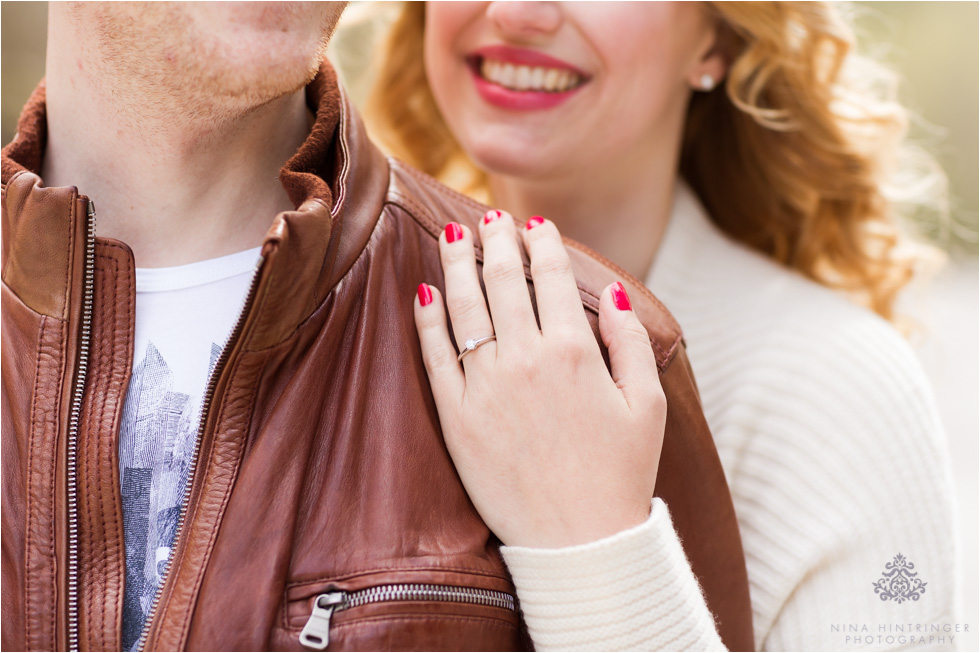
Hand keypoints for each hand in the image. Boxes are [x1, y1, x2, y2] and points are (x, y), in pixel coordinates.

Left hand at [414, 211, 666, 548]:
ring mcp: (486, 387)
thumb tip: (611, 292)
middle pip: (504, 280)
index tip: (534, 222)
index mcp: (575, 351)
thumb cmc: (621, 474)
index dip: (542, 241)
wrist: (580, 543)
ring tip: (452, 235)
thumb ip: (630, 341)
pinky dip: (427, 319)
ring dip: (456, 264)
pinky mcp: (456, 417)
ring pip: (464, 306)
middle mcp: (526, 359)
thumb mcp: (647, 405)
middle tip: (490, 217)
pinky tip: (423, 293)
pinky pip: (435, 356)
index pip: (553, 276)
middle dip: (496, 240)